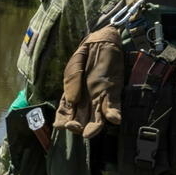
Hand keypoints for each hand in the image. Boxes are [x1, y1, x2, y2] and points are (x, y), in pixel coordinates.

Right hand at [54, 24, 122, 138]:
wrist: (104, 40)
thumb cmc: (86, 54)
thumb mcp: (74, 65)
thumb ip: (71, 81)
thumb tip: (72, 100)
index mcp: (73, 94)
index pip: (65, 112)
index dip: (63, 120)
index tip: (61, 125)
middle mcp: (87, 100)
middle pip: (81, 119)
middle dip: (78, 126)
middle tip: (76, 128)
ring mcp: (101, 97)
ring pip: (97, 117)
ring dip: (95, 126)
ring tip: (90, 133)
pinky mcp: (115, 92)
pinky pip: (114, 105)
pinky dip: (114, 113)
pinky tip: (114, 119)